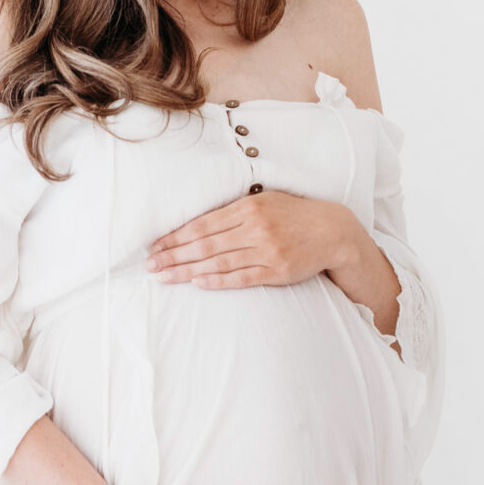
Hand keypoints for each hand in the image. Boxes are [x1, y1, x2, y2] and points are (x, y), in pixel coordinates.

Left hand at [145, 191, 360, 288]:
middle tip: (151, 266)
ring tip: (165, 277)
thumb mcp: (264, 201)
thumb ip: (234, 210)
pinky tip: (197, 283)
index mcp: (248, 207)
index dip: (176, 236)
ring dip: (188, 271)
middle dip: (174, 255)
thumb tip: (198, 222)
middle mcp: (255, 228)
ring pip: (219, 262)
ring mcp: (266, 251)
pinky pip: (241, 278)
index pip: (202, 224)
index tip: (156, 246)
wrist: (332, 231)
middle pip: (205, 244)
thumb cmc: (293, 214)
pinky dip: (218, 281)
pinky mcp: (277, 271)